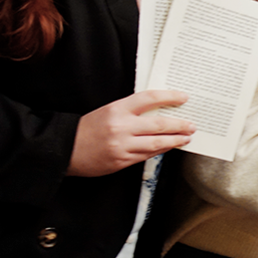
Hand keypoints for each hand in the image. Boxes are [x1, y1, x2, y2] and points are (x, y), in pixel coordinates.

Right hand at [69, 90, 192, 175]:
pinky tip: (168, 148)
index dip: (169, 97)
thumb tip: (157, 112)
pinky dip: (160, 151)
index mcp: (117, 109)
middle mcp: (121, 127)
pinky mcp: (121, 161)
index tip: (183, 97)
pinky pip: (147, 156)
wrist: (65, 149)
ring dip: (175, 141)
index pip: (149, 98)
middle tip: (192, 125)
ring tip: (186, 138)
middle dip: (179, 125)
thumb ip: (130, 112)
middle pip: (159, 124)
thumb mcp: (107, 112)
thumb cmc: (86, 129)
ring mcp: (122, 146)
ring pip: (157, 143)